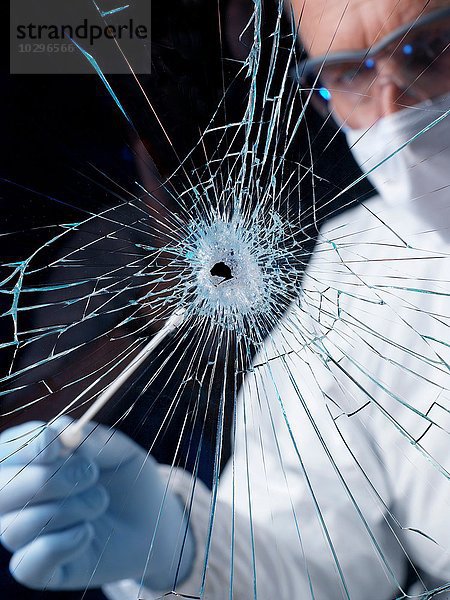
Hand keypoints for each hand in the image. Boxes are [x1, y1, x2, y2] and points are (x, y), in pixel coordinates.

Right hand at [0, 418, 194, 590]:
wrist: (153, 519)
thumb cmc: (125, 477)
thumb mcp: (117, 450)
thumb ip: (90, 439)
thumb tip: (62, 433)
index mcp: (31, 460)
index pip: (6, 451)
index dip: (25, 446)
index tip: (55, 443)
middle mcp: (19, 498)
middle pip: (0, 491)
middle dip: (46, 480)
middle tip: (89, 474)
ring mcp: (27, 536)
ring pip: (14, 528)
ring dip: (65, 511)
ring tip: (99, 501)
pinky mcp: (41, 570)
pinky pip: (27, 564)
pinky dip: (60, 546)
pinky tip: (87, 532)